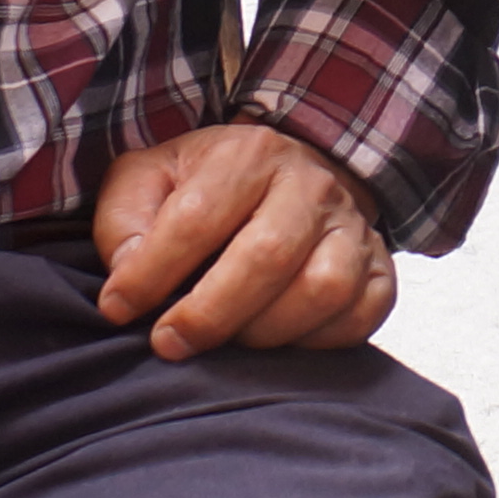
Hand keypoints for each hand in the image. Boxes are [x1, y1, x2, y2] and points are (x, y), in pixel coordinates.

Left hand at [93, 121, 398, 356]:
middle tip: (169, 343)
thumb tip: (126, 278)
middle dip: (209, 314)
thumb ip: (125, 220)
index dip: (152, 273)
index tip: (118, 308)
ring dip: (266, 331)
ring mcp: (352, 226)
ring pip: (323, 289)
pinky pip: (362, 315)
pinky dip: (318, 340)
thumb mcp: (151, 178)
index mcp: (249, 153)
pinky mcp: (380, 267)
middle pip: (267, 257)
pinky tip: (280, 339)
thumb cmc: (207, 187)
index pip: (198, 217)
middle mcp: (310, 185)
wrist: (292, 173)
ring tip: (230, 340)